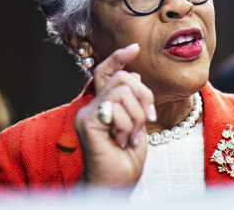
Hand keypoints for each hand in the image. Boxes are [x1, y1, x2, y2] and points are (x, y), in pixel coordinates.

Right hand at [74, 43, 156, 187]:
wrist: (116, 184)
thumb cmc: (126, 160)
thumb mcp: (137, 124)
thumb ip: (133, 101)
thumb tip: (135, 74)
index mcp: (103, 104)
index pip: (106, 71)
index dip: (119, 57)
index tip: (134, 48)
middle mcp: (92, 105)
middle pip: (123, 78)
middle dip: (144, 96)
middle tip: (147, 120)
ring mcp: (87, 113)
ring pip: (123, 91)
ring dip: (137, 115)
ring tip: (132, 135)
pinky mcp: (87, 121)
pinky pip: (116, 109)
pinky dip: (128, 125)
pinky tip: (122, 141)